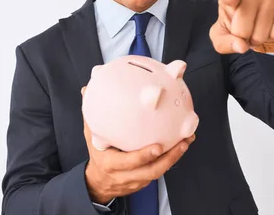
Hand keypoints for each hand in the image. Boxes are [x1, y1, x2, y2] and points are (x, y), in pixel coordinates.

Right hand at [80, 87, 194, 203]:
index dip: (143, 157)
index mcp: (111, 163)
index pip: (128, 163)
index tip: (157, 147)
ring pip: (159, 172)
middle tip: (182, 142)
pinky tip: (181, 145)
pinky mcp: (145, 182)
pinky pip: (160, 171)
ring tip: (186, 141)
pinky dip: (172, 159)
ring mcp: (137, 181)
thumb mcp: (91, 136)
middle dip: (169, 158)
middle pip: (150, 171)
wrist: (99, 182)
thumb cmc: (98, 155)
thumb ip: (91, 115)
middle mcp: (125, 175)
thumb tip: (86, 90)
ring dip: (175, 157)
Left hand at [210, 0, 273, 53]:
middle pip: (244, 24)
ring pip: (263, 29)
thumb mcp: (222, 38)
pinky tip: (270, 28)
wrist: (258, 24)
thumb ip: (226, 43)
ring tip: (257, 31)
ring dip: (259, 38)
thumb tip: (241, 46)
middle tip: (245, 33)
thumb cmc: (237, 26)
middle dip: (244, 37)